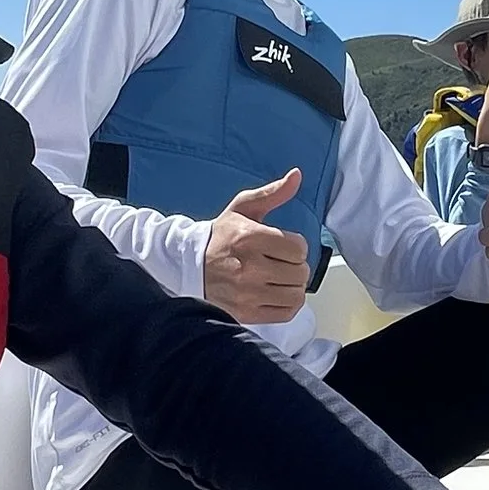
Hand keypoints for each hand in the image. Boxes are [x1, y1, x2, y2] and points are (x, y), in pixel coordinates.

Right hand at [203, 169, 311, 323]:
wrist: (189, 265)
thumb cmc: (220, 237)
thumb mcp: (243, 209)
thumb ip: (272, 193)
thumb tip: (296, 176)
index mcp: (249, 238)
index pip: (299, 248)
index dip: (295, 246)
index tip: (283, 246)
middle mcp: (249, 267)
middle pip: (300, 272)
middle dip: (295, 266)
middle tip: (280, 262)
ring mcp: (247, 293)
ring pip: (296, 294)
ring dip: (293, 286)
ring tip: (280, 278)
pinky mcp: (246, 313)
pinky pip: (286, 313)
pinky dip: (288, 304)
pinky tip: (276, 293)